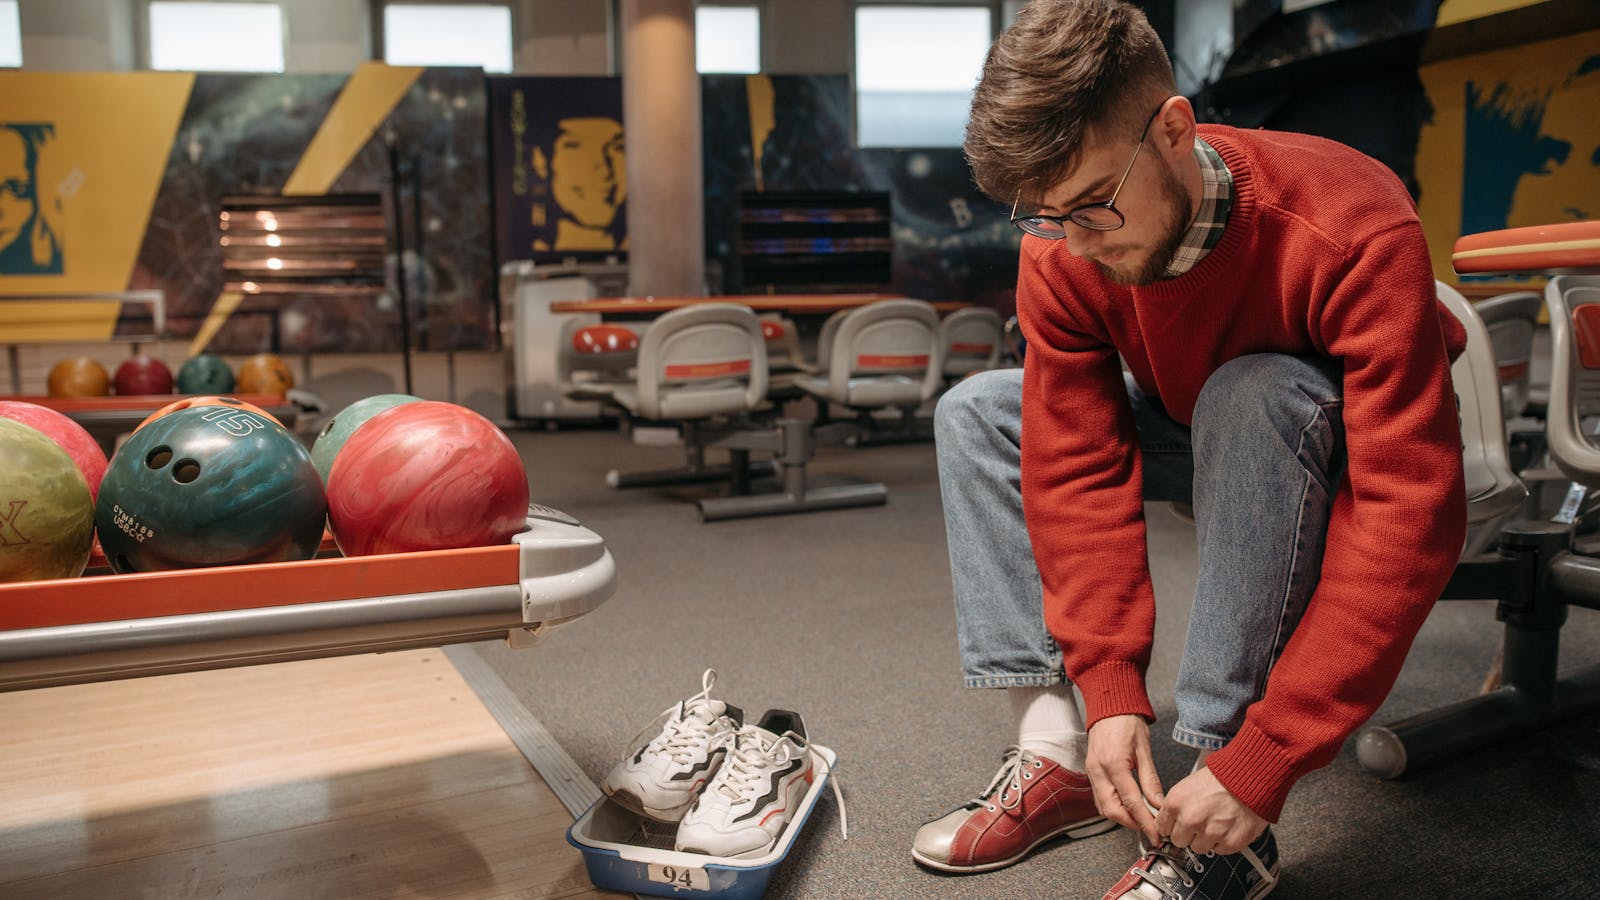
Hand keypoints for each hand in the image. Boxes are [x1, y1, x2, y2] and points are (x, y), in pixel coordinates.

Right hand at [1085, 714, 1163, 843]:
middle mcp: (1098, 770)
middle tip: (1149, 829)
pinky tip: (1127, 808)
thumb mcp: (1144, 749)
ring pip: (1103, 807)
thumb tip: (1158, 803)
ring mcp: (1091, 771)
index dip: (1145, 821)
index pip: (1131, 801)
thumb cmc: (1127, 722)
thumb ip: (1150, 779)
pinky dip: (1113, 807)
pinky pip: (1099, 798)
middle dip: (1131, 824)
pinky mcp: (1091, 772)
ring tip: (1141, 820)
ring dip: (1121, 818)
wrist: (1109, 705)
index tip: (1156, 833)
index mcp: (1113, 763)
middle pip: (1112, 810)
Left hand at [1154, 765, 1266, 854]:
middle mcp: (1190, 820)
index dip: (1172, 826)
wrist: (1250, 777)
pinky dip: (1224, 841)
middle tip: (1201, 822)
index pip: (1162, 827)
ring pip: (1198, 848)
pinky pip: (1219, 850)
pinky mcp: (1229, 842)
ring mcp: (1210, 833)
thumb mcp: (1189, 784)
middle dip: (1188, 834)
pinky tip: (1228, 826)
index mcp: (1176, 803)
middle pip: (1179, 841)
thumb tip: (1169, 819)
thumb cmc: (1223, 777)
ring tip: (1217, 822)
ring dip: (1206, 839)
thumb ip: (1178, 805)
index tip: (1177, 826)